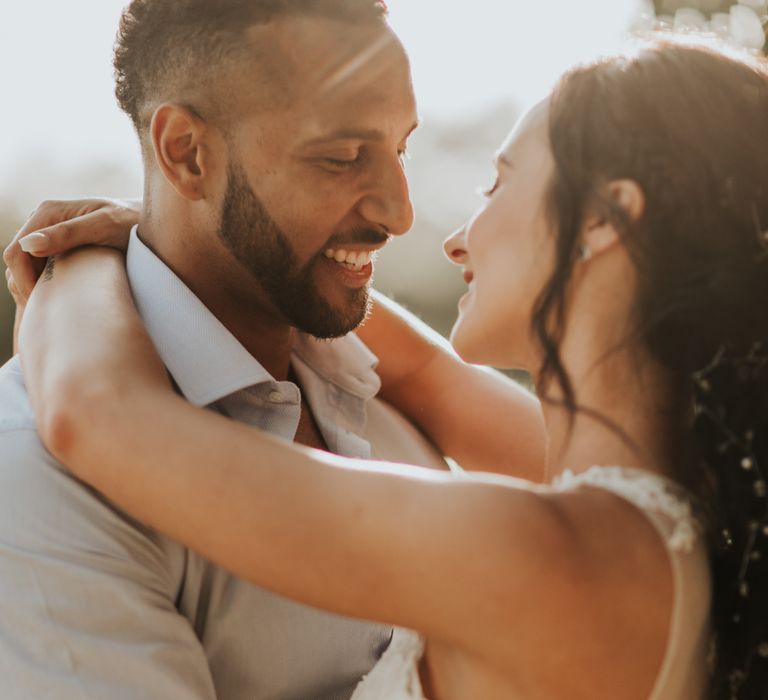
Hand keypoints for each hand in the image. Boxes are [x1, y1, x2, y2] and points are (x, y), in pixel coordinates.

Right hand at [3, 197, 140, 304]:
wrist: (149, 221)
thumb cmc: (132, 222)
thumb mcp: (104, 227)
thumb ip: (68, 234)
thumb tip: (30, 245)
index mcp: (48, 212)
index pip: (17, 252)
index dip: (24, 281)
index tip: (43, 305)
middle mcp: (43, 221)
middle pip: (18, 262)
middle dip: (26, 288)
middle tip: (45, 316)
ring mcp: (50, 234)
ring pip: (26, 267)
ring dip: (33, 289)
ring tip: (51, 313)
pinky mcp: (59, 246)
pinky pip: (40, 268)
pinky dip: (44, 286)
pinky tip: (58, 302)